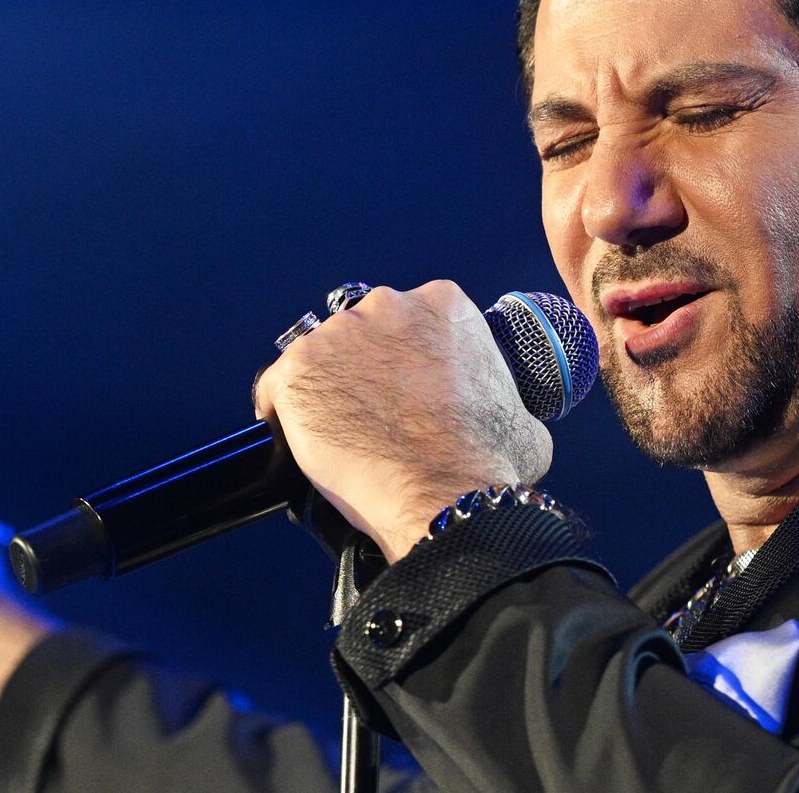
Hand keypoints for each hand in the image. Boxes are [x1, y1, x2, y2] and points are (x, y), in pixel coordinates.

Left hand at [254, 281, 552, 561]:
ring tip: (342, 433)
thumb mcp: (520, 417)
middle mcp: (388, 306)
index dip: (409, 359)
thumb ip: (504, 398)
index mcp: (444, 305)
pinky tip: (299, 436)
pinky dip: (284, 410)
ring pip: (322, 358)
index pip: (413, 321)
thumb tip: (507, 415)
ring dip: (328, 388)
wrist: (444, 494)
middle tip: (379, 414)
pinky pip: (277, 387)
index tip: (410, 390)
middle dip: (368, 367)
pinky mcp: (298, 369)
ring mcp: (338, 334)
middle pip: (365, 332)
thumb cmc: (485, 459)